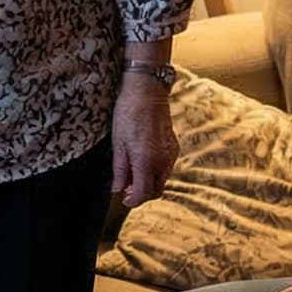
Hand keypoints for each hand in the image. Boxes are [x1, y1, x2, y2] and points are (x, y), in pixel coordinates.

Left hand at [111, 76, 177, 207]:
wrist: (147, 90)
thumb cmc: (128, 112)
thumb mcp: (118, 143)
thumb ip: (119, 170)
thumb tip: (117, 189)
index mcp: (146, 161)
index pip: (143, 193)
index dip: (132, 201)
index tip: (123, 200)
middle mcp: (162, 160)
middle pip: (156, 190)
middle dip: (142, 194)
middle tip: (126, 189)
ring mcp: (171, 153)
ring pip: (162, 179)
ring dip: (149, 183)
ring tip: (132, 174)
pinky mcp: (174, 146)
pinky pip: (166, 167)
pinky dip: (156, 171)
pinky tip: (143, 162)